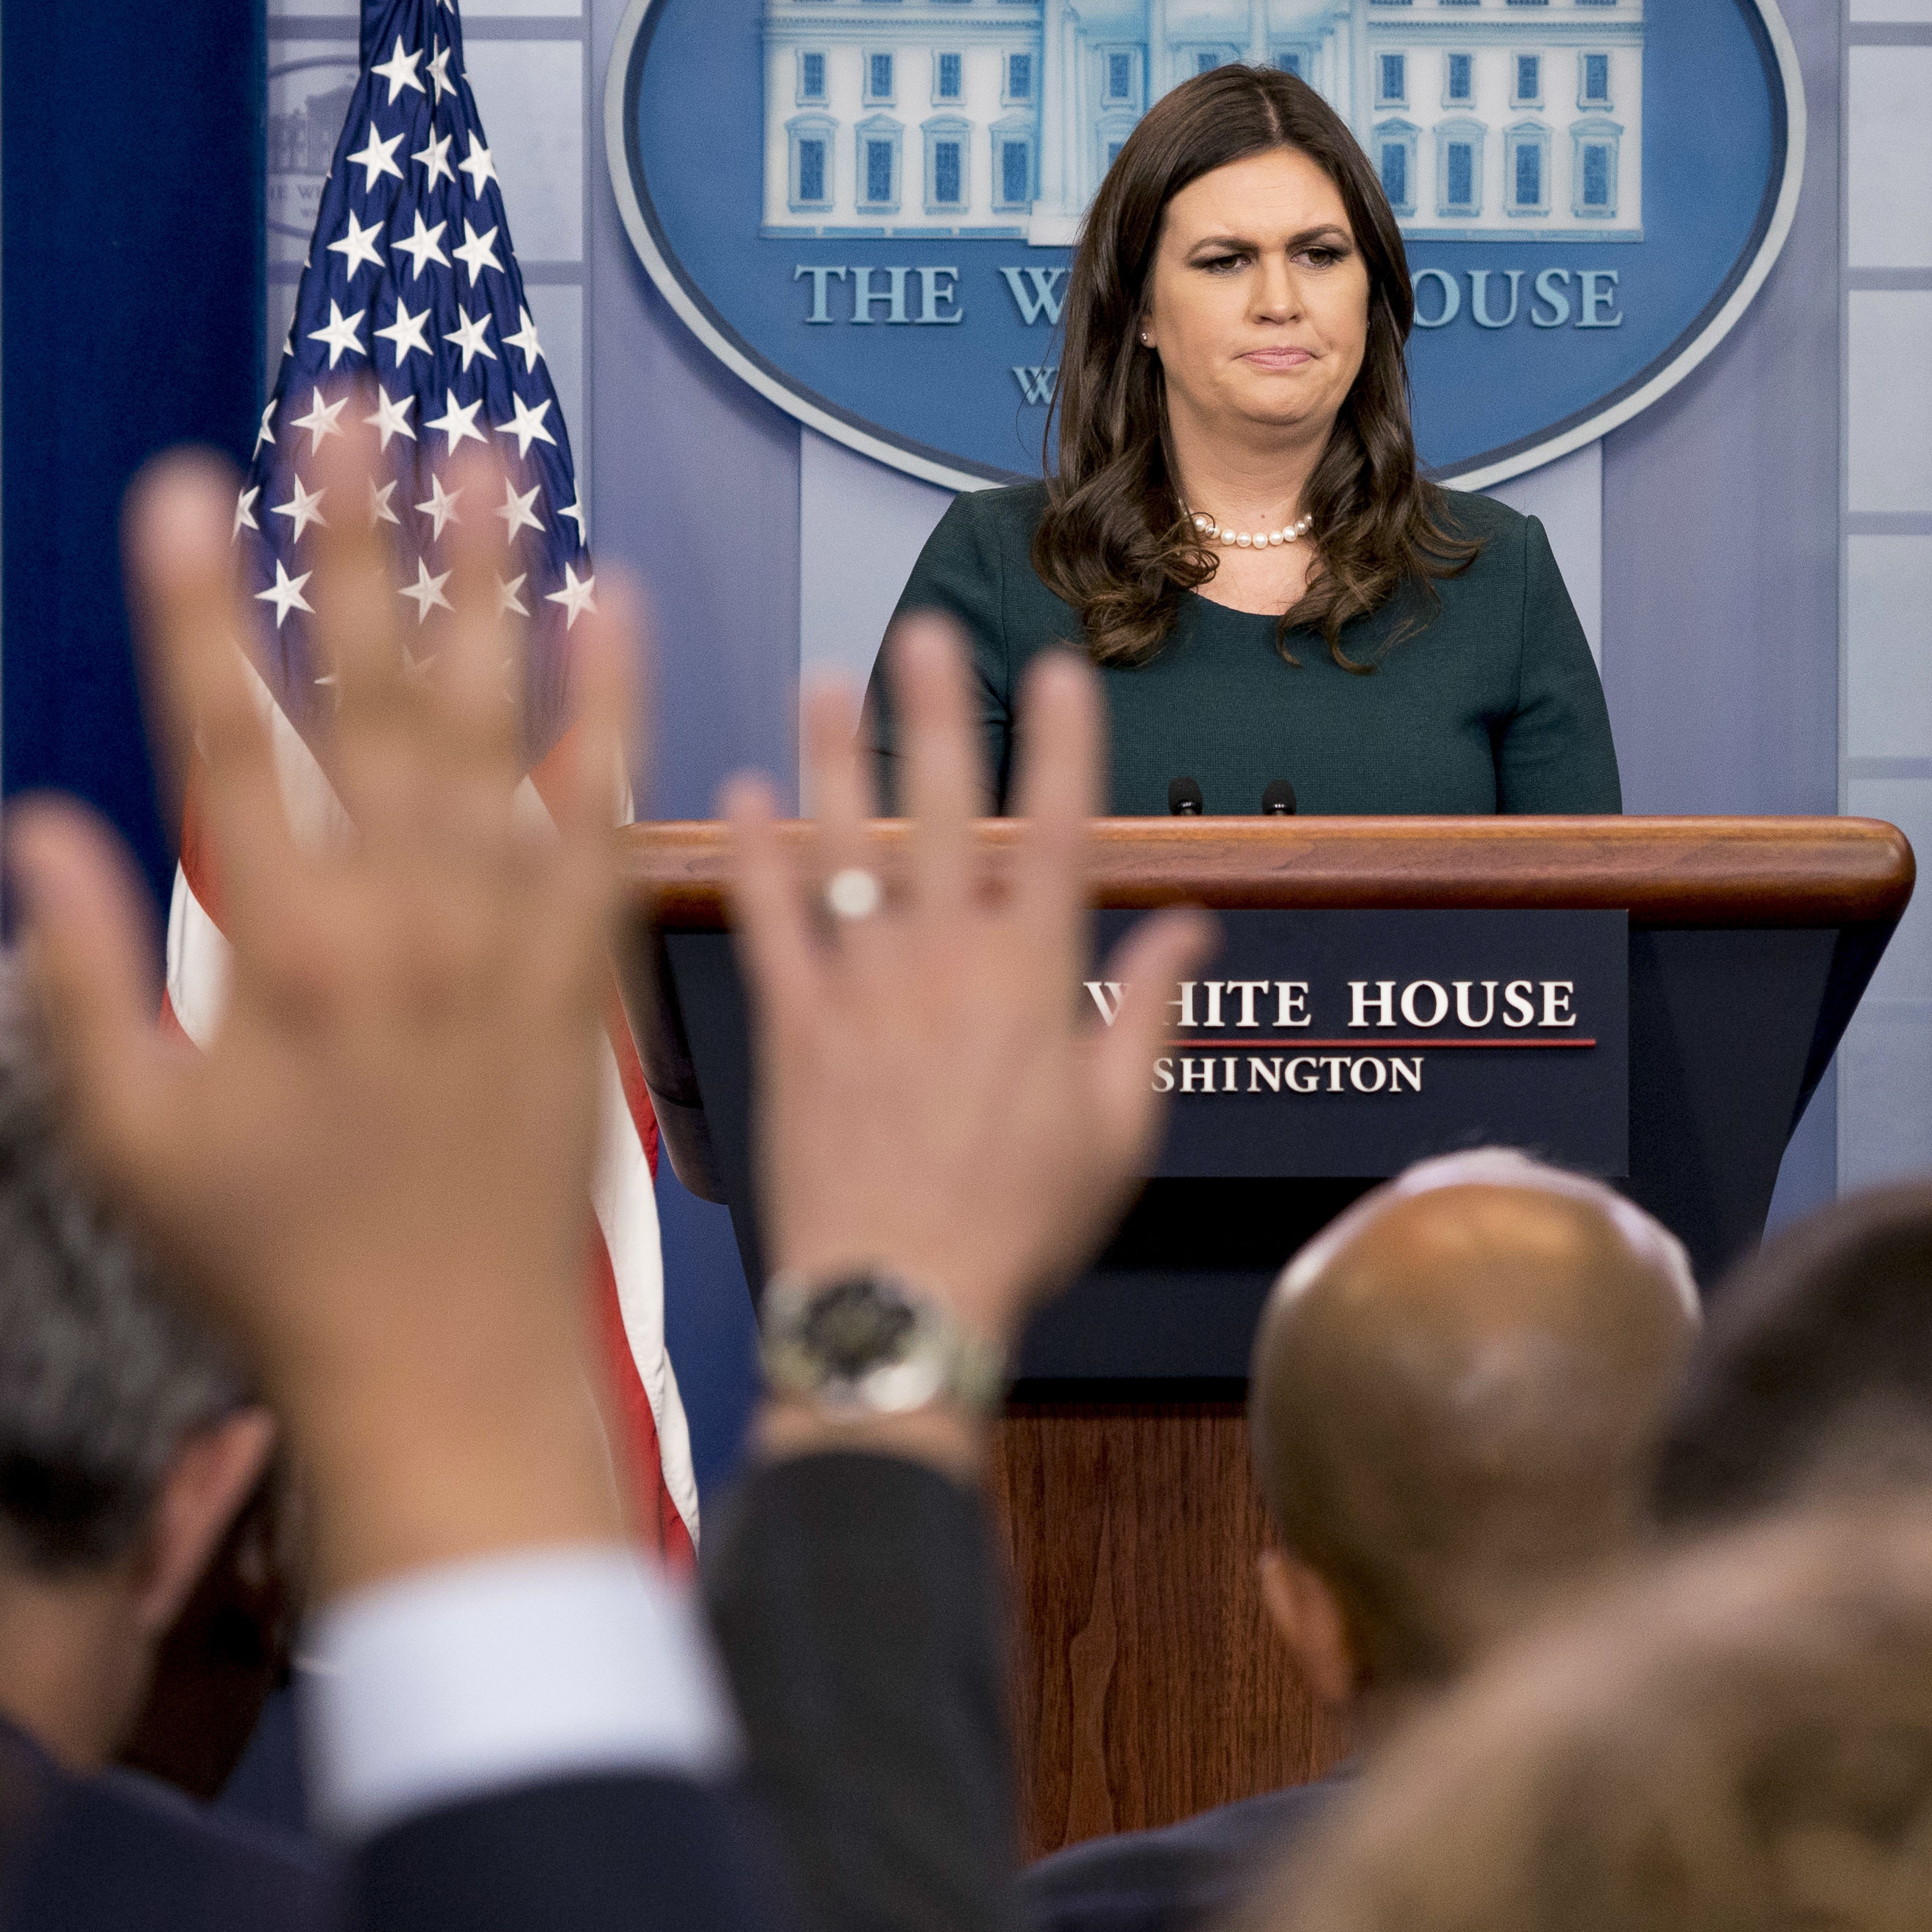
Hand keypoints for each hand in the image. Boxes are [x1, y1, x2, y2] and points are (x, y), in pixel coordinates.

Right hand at [4, 432, 639, 1595]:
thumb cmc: (274, 1266)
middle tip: (355, 404)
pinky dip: (615, 704)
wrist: (451, 1367)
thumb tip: (42, 821)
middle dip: (358, 542)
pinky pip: (608, 811)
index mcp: (275, 953)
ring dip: (491, 583)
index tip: (190, 484)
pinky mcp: (584, 966)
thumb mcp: (131, 1140)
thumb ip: (85, 978)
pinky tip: (616, 603)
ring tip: (491, 454)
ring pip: (499, 724)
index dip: (205, 606)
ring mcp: (507, 937)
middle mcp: (402, 921)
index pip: (227, 739)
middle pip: (372, 694)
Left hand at [720, 617, 1210, 1390]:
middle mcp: (946, 958)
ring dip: (834, 756)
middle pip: (944, 807)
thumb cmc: (1024, 1225)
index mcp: (1036, 977)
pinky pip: (768, 920)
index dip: (1063, 742)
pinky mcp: (792, 1026)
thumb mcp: (1121, 1127)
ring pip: (845, 843)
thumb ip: (1151, 1011)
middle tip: (924, 633)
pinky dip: (754, 854)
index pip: (1061, 829)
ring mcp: (861, 986)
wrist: (899, 1297)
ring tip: (824, 683)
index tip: (1062, 668)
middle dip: (936, 712)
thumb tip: (1192, 925)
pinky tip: (740, 794)